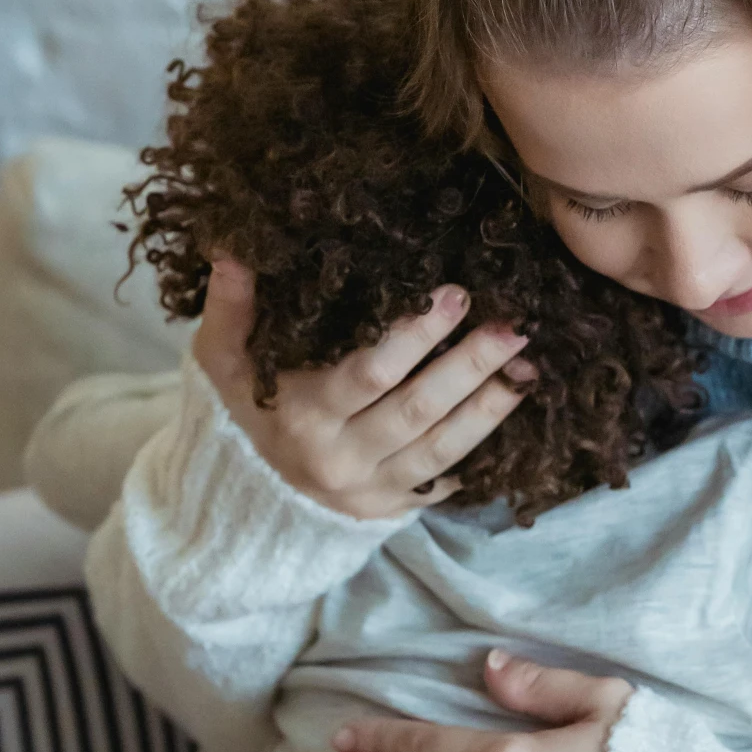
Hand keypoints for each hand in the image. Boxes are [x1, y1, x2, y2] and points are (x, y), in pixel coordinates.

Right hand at [192, 255, 535, 522]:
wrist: (248, 493)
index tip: (454, 294)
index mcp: (303, 414)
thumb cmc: (246, 405)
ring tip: (528, 365)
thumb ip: (230, 305)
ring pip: (443, 448)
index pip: (370, 373)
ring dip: (491, 406)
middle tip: (512, 324)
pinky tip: (514, 409)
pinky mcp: (396, 506)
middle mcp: (340, 458)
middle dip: (470, 365)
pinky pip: (449, 480)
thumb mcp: (222, 357)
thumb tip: (232, 246)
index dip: (415, 336)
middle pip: (417, 410)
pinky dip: (486, 449)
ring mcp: (372, 488)